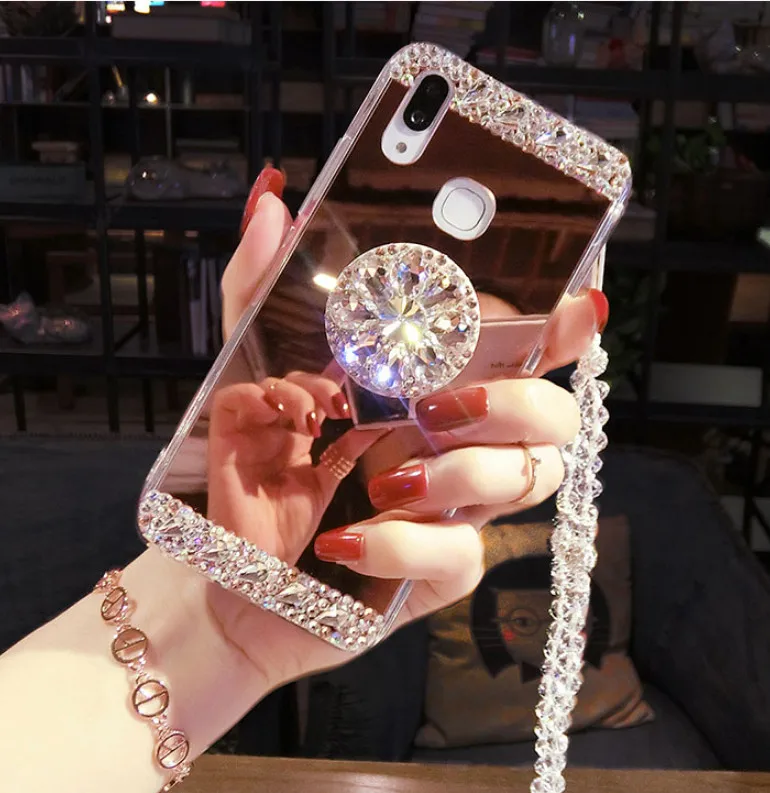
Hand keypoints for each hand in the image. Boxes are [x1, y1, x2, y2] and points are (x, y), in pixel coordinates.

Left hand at [203, 169, 605, 691]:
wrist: (234, 566)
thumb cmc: (257, 464)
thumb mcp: (249, 372)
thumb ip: (260, 291)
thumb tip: (271, 200)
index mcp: (434, 387)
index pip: (527, 351)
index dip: (566, 328)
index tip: (577, 307)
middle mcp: (463, 442)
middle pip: (556, 416)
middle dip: (517, 404)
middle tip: (439, 406)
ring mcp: (461, 507)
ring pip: (531, 480)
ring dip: (461, 474)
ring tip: (383, 478)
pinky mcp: (443, 569)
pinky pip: (462, 554)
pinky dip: (404, 544)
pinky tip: (344, 538)